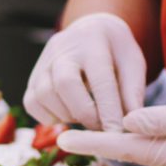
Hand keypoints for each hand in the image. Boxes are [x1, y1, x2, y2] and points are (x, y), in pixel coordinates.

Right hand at [23, 12, 146, 130]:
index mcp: (94, 42)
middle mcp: (63, 49)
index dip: (108, 110)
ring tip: (87, 117)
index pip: (100, 79)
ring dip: (68, 116)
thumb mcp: (132, 63)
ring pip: (45, 96)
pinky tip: (69, 114)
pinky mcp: (32, 78)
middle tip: (100, 127)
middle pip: (65, 84)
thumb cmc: (115, 52)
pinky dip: (50, 117)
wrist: (90, 33)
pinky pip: (32, 104)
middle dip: (84, 113)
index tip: (116, 133)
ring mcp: (43, 62)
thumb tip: (130, 124)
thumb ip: (132, 92)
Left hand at [56, 83, 165, 165]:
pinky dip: (130, 137)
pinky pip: (151, 143)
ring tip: (79, 133)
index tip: (63, 138)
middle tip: (58, 136)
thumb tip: (128, 123)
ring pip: (137, 149)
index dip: (93, 141)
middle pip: (126, 152)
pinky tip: (116, 130)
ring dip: (108, 142)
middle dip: (93, 144)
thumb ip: (164, 119)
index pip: (125, 147)